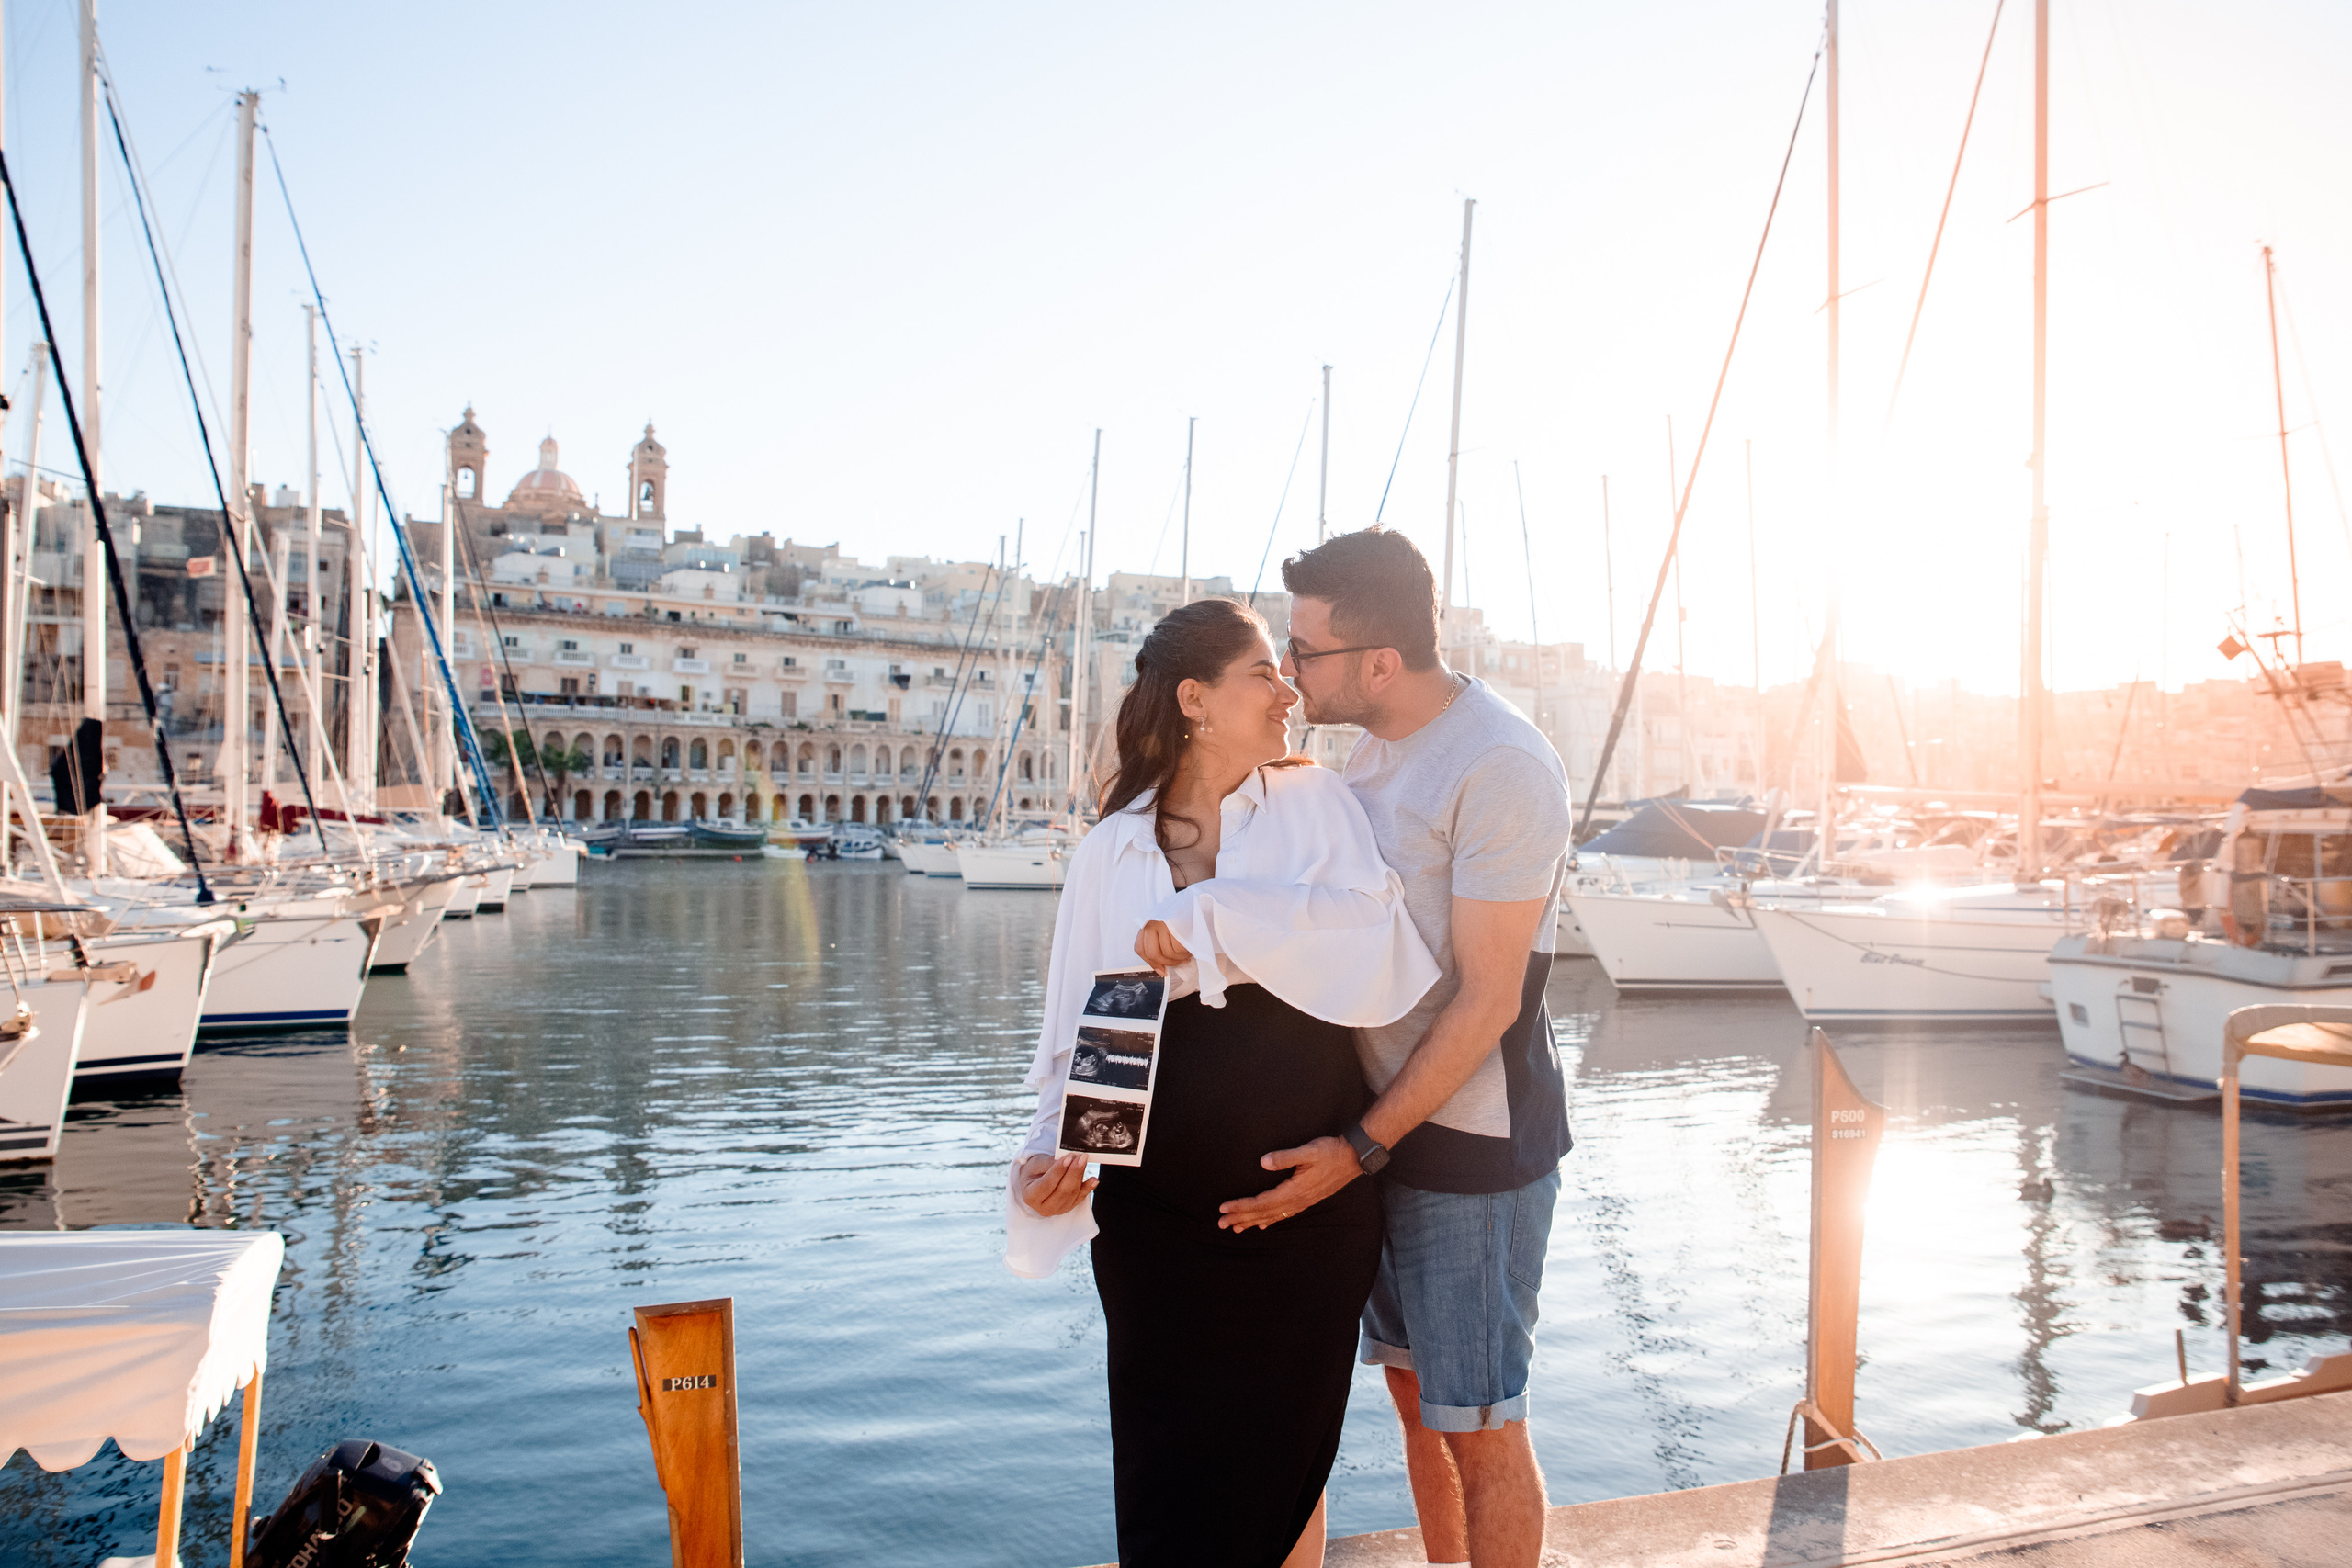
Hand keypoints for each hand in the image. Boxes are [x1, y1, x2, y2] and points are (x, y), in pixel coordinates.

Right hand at [1019, 1153, 1096, 1216]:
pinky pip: (1080, 1198)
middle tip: (1081, 1157)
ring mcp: (1057, 1210)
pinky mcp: (1068, 1208)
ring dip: (1080, 1176)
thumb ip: (1049, 1163)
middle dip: (1073, 1173)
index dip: (1058, 1171)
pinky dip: (1088, 1188)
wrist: (1035, 1180)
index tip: (1068, 1158)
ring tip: (1084, 1160)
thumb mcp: (1036, 1164)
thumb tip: (1066, 1161)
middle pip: (1062, 1191)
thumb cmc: (1034, 1171)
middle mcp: (1043, 1208)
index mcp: (1030, 1196)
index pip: (1046, 1185)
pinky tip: (1094, 1179)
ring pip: (1072, 1194)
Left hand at [1133, 920, 1192, 974]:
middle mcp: (1152, 923)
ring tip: (1186, 954)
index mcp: (1147, 924)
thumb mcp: (1166, 928)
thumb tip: (1161, 969)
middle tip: (1177, 963)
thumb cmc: (1182, 918)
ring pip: (1167, 953)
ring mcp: (1163, 925)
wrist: (1196, 905)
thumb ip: (1159, 945)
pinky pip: (1178, 949)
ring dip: (1179, 959)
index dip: (1151, 963)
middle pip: (1152, 954)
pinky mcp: (1174, 927)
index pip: (1140, 948)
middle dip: (1167, 963)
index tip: (1161, 969)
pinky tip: (1190, 949)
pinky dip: (1185, 954)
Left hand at [1216, 1136, 1360, 1230]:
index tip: (1223, 1208)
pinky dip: (1271, 1220)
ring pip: (1273, 1216)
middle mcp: (1296, 1201)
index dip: (1241, 1205)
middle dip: (1241, 1218)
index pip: (1261, 1202)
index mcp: (1294, 1190)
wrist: (1355, 1158)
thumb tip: (1263, 1162)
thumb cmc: (1331, 1151)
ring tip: (1236, 1228)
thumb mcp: (1309, 1150)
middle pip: (1263, 1213)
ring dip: (1253, 1222)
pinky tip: (1264, 1225)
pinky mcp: (1307, 1200)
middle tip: (1221, 1224)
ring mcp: (1302, 1202)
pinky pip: (1284, 1215)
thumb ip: (1285, 1157)